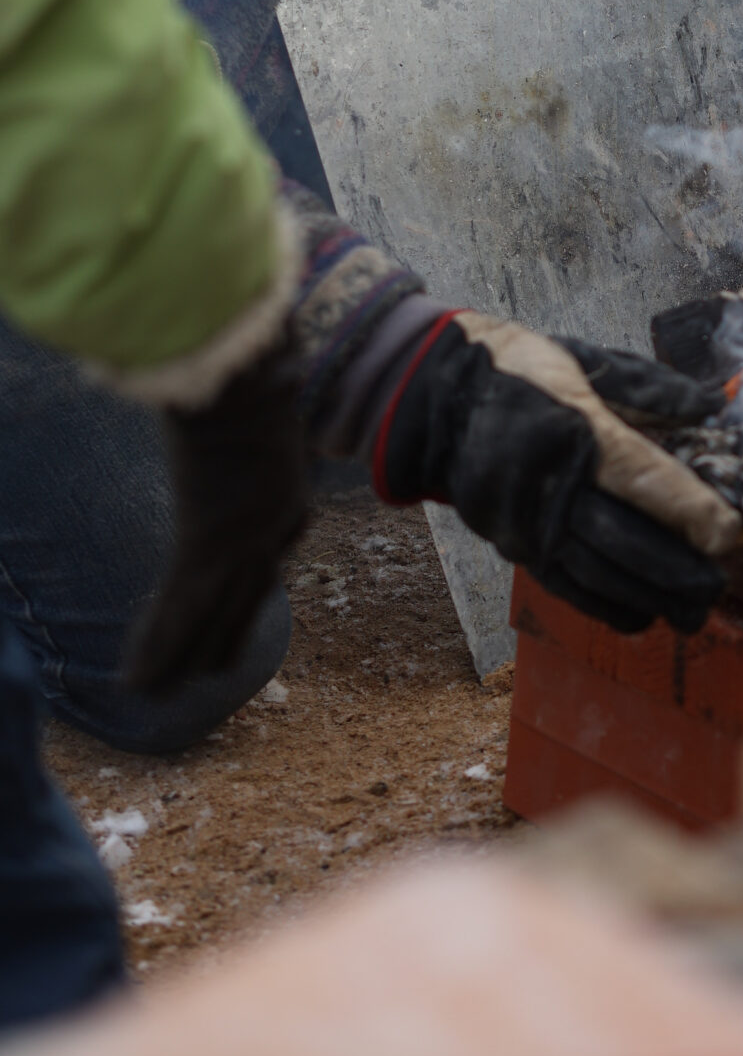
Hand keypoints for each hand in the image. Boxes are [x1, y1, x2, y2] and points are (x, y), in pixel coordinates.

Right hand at [127, 350, 310, 694]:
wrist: (247, 370)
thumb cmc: (257, 364)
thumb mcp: (272, 387)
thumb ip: (273, 390)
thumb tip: (276, 367)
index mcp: (290, 484)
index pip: (278, 544)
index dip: (258, 574)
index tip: (255, 583)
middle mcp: (274, 522)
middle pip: (247, 595)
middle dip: (225, 633)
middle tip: (215, 669)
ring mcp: (246, 539)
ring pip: (209, 616)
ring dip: (180, 656)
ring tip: (160, 692)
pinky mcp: (210, 545)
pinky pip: (178, 612)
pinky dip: (157, 650)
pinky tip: (139, 682)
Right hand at [375, 314, 735, 635]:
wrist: (437, 397)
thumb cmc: (524, 371)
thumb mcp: (588, 360)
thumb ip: (654, 387)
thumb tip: (714, 406)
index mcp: (577, 428)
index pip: (644, 479)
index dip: (690, 510)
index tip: (729, 532)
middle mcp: (549, 482)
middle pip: (624, 539)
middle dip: (678, 570)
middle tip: (719, 585)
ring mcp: (525, 520)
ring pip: (596, 573)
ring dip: (649, 597)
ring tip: (694, 610)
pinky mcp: (511, 543)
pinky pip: (564, 586)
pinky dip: (606, 606)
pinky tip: (642, 614)